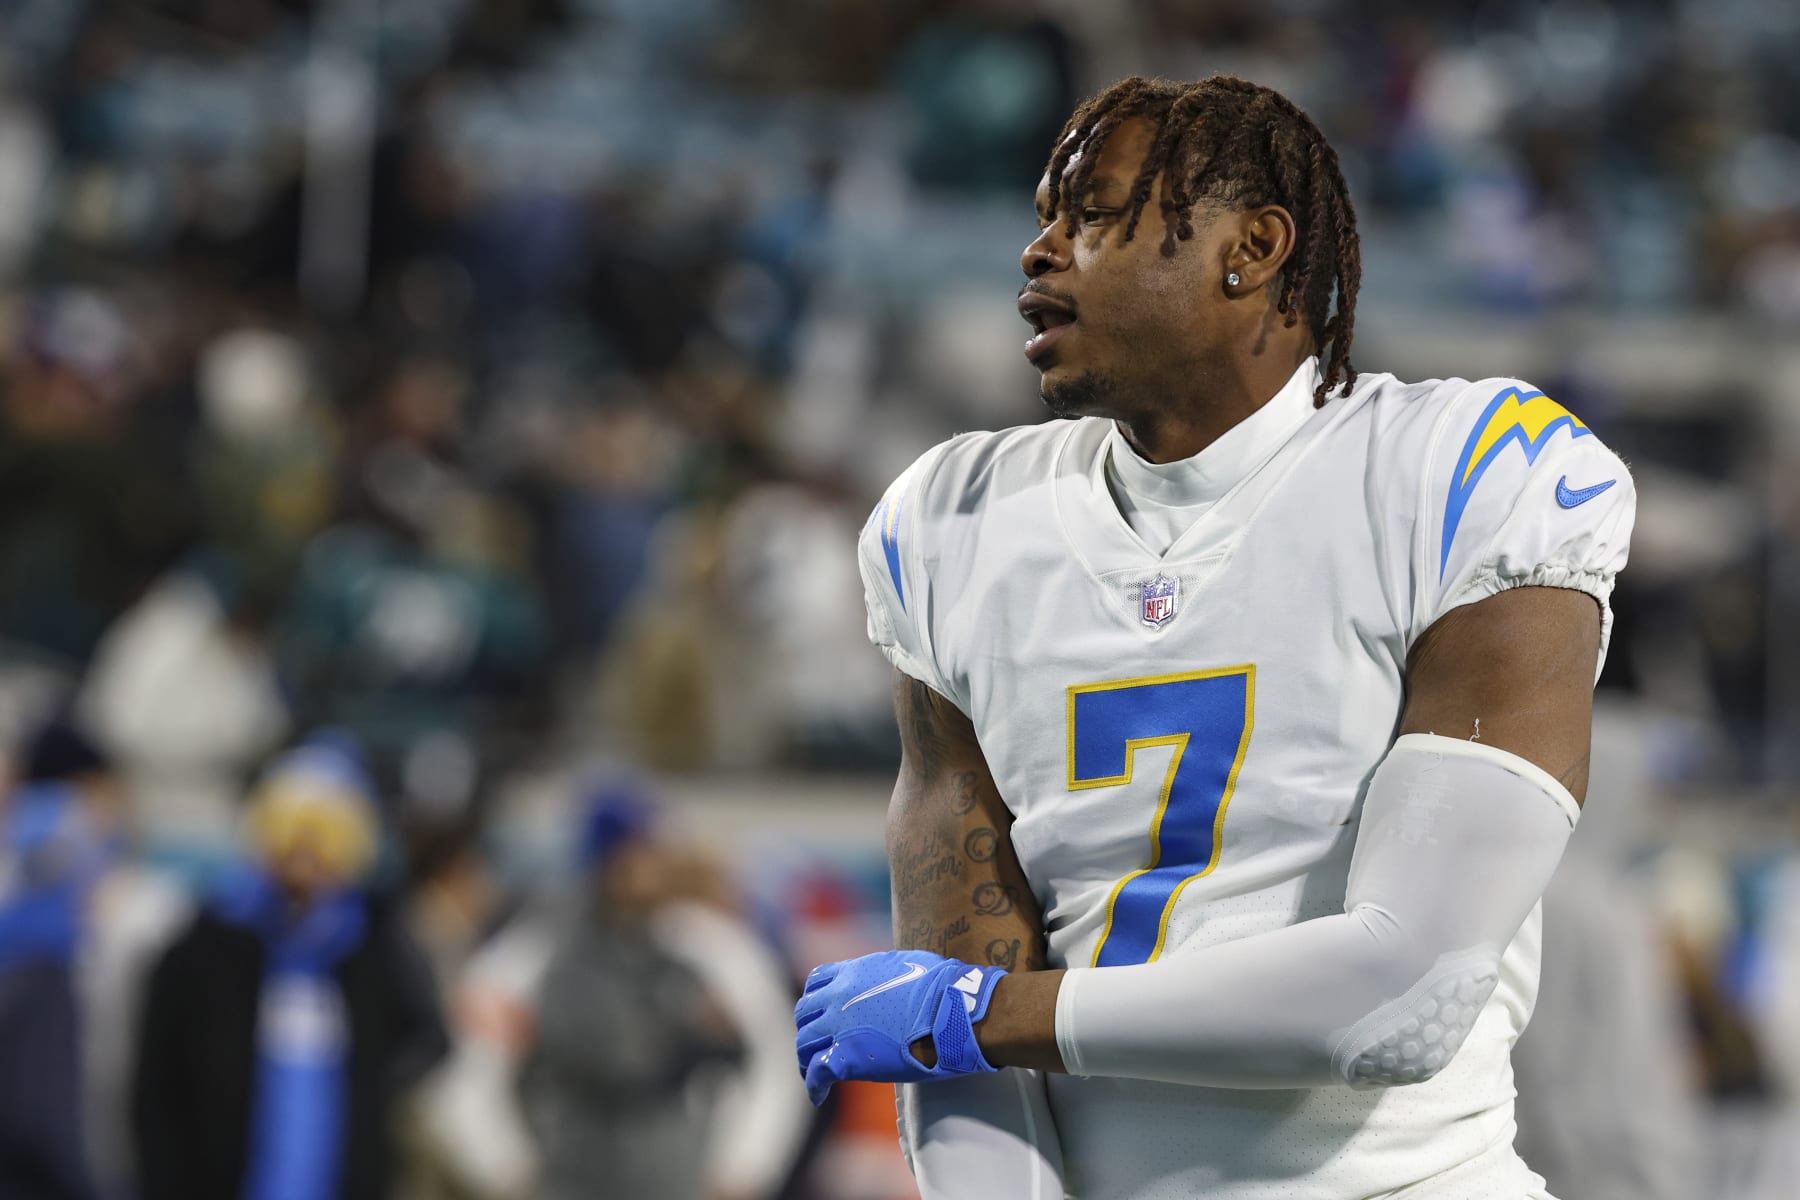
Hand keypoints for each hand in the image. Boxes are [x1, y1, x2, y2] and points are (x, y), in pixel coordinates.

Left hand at [793, 949, 1004, 1104]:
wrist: (950, 1010)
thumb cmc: (940, 987)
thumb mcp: (904, 964)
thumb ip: (883, 972)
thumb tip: (889, 977)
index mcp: (853, 973)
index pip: (816, 982)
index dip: (815, 999)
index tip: (820, 1011)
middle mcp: (838, 997)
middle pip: (804, 1013)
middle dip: (807, 1028)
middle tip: (814, 1044)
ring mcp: (838, 1028)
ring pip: (804, 1043)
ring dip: (806, 1058)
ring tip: (812, 1073)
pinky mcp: (846, 1058)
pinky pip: (817, 1074)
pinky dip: (814, 1085)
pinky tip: (819, 1095)